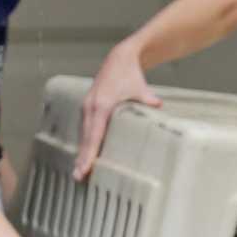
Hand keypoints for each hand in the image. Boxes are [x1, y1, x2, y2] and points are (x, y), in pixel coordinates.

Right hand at [74, 42, 161, 181]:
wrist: (119, 58)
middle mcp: (90, 107)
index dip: (89, 153)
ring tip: (79, 172)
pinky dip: (84, 142)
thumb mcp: (140, 87)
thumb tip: (158, 105)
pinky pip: (85, 128)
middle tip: (79, 177)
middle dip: (82, 158)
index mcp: (102, 106)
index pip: (94, 135)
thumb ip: (147, 99)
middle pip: (86, 138)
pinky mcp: (88, 107)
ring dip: (81, 152)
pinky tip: (84, 155)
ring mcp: (87, 107)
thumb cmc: (131, 74)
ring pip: (84, 134)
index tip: (85, 168)